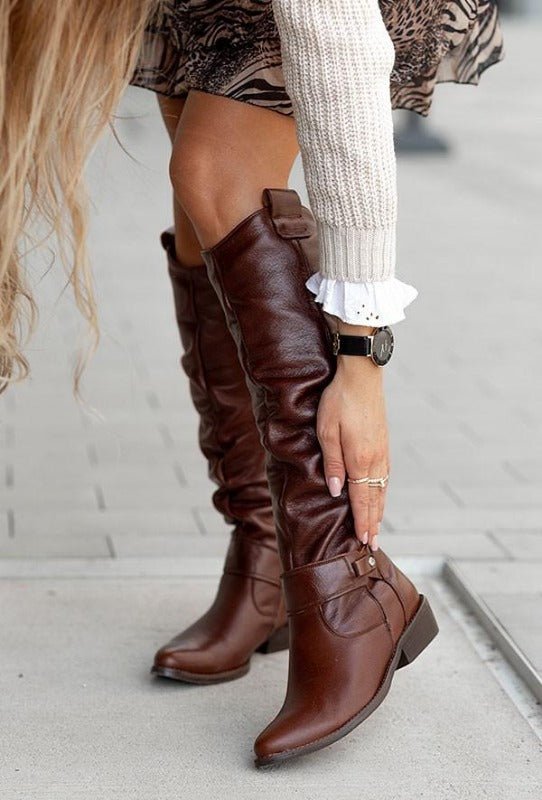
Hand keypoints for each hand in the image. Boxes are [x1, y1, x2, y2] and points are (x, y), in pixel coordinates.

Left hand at [317, 330, 388, 549]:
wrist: (362, 375)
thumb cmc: (339, 401)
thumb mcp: (326, 431)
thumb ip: (332, 463)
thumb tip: (335, 491)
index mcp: (360, 459)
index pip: (361, 499)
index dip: (362, 521)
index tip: (363, 540)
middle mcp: (375, 459)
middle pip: (375, 498)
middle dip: (373, 523)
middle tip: (374, 545)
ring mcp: (382, 451)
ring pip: (382, 488)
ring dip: (379, 510)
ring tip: (377, 527)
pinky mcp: (384, 442)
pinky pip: (385, 476)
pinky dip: (383, 492)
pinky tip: (380, 496)